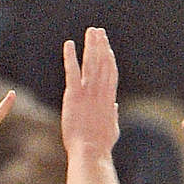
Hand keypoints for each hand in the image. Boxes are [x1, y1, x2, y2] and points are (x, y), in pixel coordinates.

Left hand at [61, 27, 119, 158]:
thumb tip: (115, 105)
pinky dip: (70, 57)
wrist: (90, 151)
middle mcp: (101, 92)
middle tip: (98, 31)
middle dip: (101, 45)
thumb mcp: (112, 128)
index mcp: (109, 99)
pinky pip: (72, 72)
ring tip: (91, 32)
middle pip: (102, 63)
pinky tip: (69, 44)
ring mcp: (88, 93)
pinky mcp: (74, 96)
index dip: (109, 57)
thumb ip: (113, 114)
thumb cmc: (100, 145)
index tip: (107, 46)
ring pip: (91, 63)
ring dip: (91, 46)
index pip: (111, 72)